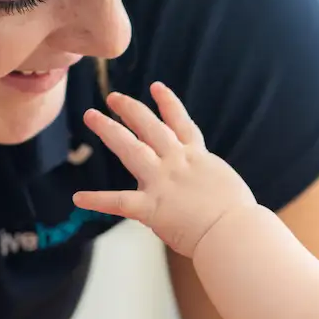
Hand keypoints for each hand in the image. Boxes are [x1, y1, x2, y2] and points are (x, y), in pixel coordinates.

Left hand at [74, 84, 256, 256]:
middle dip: (131, 110)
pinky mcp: (151, 207)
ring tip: (91, 115)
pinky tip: (78, 198)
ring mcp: (162, 182)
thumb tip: (205, 187)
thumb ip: (208, 181)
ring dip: (110, 130)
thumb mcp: (225, 186)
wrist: (235, 231)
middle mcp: (177, 163)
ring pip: (131, 149)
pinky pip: (119, 202)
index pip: (181, 124)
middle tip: (113, 97)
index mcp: (198, 158)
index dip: (168, 104)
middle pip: (151, 128)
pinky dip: (97, 201)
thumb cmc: (240, 216)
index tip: (156, 87)